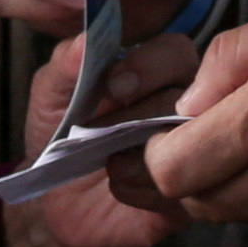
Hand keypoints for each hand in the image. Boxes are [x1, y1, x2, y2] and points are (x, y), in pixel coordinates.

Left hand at [0, 28, 200, 246]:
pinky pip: (190, 190)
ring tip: (110, 165)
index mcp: (157, 72)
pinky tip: (121, 188)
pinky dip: (149, 189)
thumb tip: (84, 42)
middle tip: (102, 133)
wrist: (58, 204)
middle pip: (190, 97)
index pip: (175, 52)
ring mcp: (197, 152)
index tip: (114, 86)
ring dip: (146, 155)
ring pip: (195, 144)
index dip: (150, 65)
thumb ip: (65, 65)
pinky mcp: (195, 196)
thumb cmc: (61, 139)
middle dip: (142, 114)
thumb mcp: (51, 98)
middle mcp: (187, 106)